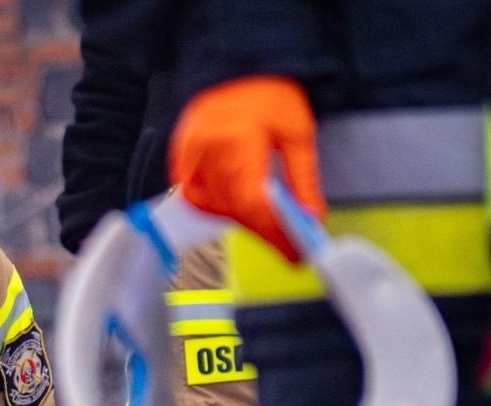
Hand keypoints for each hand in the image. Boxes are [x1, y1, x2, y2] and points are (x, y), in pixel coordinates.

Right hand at [170, 76, 325, 263]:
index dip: (274, 233)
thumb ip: (302, 180)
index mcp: (234, 142)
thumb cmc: (266, 93)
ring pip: (216, 208)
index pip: (252, 204)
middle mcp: (205, 154)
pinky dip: (222, 206)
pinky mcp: (179, 162)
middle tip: (291, 245)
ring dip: (244, 219)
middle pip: (234, 211)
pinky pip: (199, 198)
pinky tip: (243, 203)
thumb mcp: (296, 133)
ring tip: (271, 222)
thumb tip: (311, 218)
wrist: (235, 67)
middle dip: (265, 231)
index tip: (295, 253)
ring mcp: (187, 159)